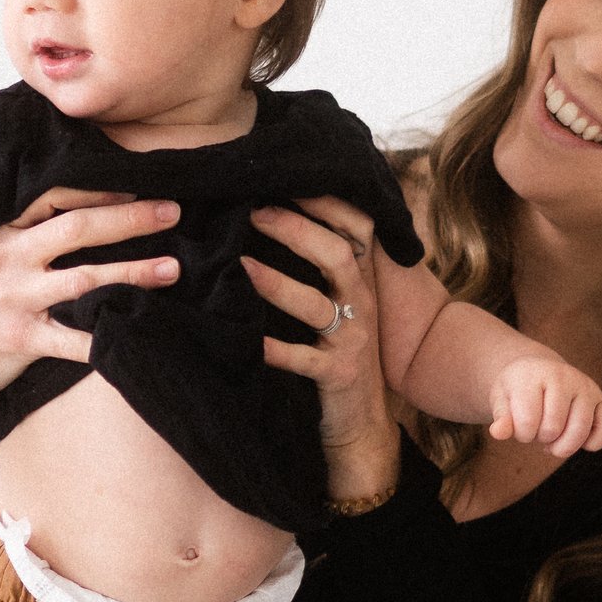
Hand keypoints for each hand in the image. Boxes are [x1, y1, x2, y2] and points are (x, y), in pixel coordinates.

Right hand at [0, 189, 178, 416]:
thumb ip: (25, 233)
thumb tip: (84, 208)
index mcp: (1, 231)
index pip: (53, 197)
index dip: (98, 189)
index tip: (138, 182)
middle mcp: (8, 258)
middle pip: (76, 229)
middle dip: (129, 219)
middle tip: (173, 211)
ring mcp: (13, 299)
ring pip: (83, 279)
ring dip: (132, 272)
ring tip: (172, 269)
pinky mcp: (19, 339)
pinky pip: (71, 340)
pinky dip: (105, 338)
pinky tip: (136, 333)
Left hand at [243, 197, 395, 493]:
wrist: (361, 424)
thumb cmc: (339, 352)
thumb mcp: (342, 303)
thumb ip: (323, 265)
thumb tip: (276, 211)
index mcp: (360, 280)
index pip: (356, 227)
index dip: (326, 200)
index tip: (286, 177)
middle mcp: (361, 303)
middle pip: (337, 253)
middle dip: (296, 229)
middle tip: (253, 212)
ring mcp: (352, 340)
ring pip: (316, 303)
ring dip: (276, 282)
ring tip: (239, 266)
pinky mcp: (337, 375)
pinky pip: (303, 359)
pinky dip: (274, 348)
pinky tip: (249, 338)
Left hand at [487, 353, 601, 460]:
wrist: (537, 371)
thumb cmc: (517, 389)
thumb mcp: (502, 399)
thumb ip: (500, 416)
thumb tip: (498, 432)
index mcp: (535, 375)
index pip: (527, 421)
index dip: (521, 433)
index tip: (518, 425)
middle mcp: (564, 376)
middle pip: (553, 429)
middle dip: (540, 438)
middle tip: (536, 429)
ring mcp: (586, 387)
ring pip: (580, 431)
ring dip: (562, 446)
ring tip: (552, 440)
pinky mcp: (601, 399)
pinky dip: (594, 443)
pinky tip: (579, 442)